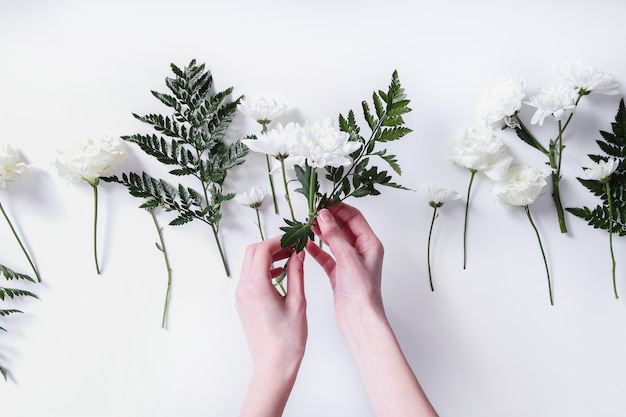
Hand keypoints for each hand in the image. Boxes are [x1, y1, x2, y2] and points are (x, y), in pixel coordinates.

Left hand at [236, 236, 306, 416]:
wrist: (273, 365)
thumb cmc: (288, 340)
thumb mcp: (297, 302)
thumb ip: (296, 273)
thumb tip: (298, 253)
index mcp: (256, 286)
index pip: (262, 250)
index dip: (279, 240)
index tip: (294, 240)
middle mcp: (243, 289)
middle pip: (252, 253)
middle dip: (272, 246)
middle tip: (292, 247)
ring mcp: (241, 296)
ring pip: (250, 264)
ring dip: (268, 257)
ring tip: (290, 258)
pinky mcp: (243, 303)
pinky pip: (250, 277)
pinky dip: (264, 270)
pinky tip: (280, 274)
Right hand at [306, 203, 385, 331]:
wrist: (359, 318)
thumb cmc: (361, 291)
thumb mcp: (347, 257)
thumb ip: (334, 235)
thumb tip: (324, 215)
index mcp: (370, 243)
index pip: (354, 217)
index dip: (338, 208)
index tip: (322, 202)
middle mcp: (361, 250)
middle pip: (343, 226)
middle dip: (328, 218)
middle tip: (312, 213)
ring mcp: (349, 261)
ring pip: (334, 240)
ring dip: (321, 232)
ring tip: (307, 225)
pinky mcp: (339, 272)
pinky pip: (326, 256)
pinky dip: (317, 249)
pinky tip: (307, 244)